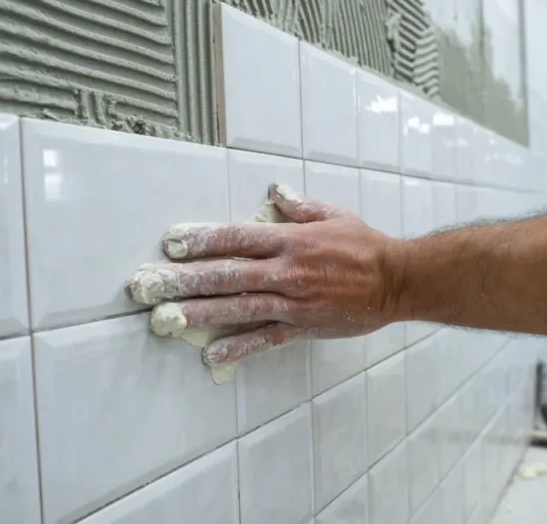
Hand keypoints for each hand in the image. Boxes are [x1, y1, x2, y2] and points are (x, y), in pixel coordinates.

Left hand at [127, 183, 404, 363]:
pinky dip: (240, 346)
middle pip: (228, 274)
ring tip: (166, 316)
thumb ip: (300, 207)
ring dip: (201, 312)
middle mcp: (287, 271)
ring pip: (239, 307)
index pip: (238, 238)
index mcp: (292, 241)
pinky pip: (266, 338)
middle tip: (149, 284)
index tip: (172, 243)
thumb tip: (275, 193)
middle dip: (185, 279)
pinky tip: (212, 353)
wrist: (397, 282)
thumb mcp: (334, 215)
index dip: (203, 240)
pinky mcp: (303, 326)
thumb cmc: (365, 245)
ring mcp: (293, 302)